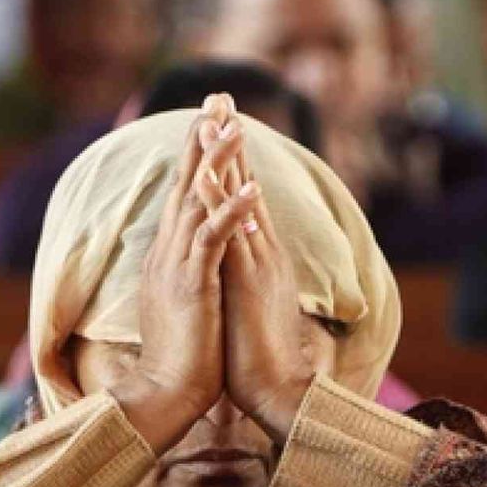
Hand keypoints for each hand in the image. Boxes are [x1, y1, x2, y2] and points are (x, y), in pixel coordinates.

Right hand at [115, 99, 259, 453]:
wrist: (166, 394)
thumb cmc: (185, 353)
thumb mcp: (187, 298)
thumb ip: (190, 266)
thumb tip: (195, 248)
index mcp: (170, 254)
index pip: (185, 192)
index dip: (197, 152)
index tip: (210, 116)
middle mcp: (169, 251)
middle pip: (187, 182)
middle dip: (203, 138)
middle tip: (217, 97)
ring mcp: (178, 266)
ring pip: (197, 201)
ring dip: (217, 162)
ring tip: (235, 126)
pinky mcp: (192, 285)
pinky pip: (213, 240)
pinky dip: (232, 212)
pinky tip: (251, 189)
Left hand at [192, 104, 318, 444]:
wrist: (277, 390)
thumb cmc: (254, 353)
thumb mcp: (243, 300)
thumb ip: (239, 271)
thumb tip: (229, 252)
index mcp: (256, 253)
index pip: (240, 194)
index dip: (227, 156)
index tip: (214, 120)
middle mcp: (261, 248)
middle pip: (243, 182)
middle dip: (229, 139)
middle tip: (219, 96)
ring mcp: (258, 262)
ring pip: (241, 199)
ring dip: (227, 157)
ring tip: (213, 117)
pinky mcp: (251, 280)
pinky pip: (234, 232)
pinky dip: (223, 201)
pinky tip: (209, 173)